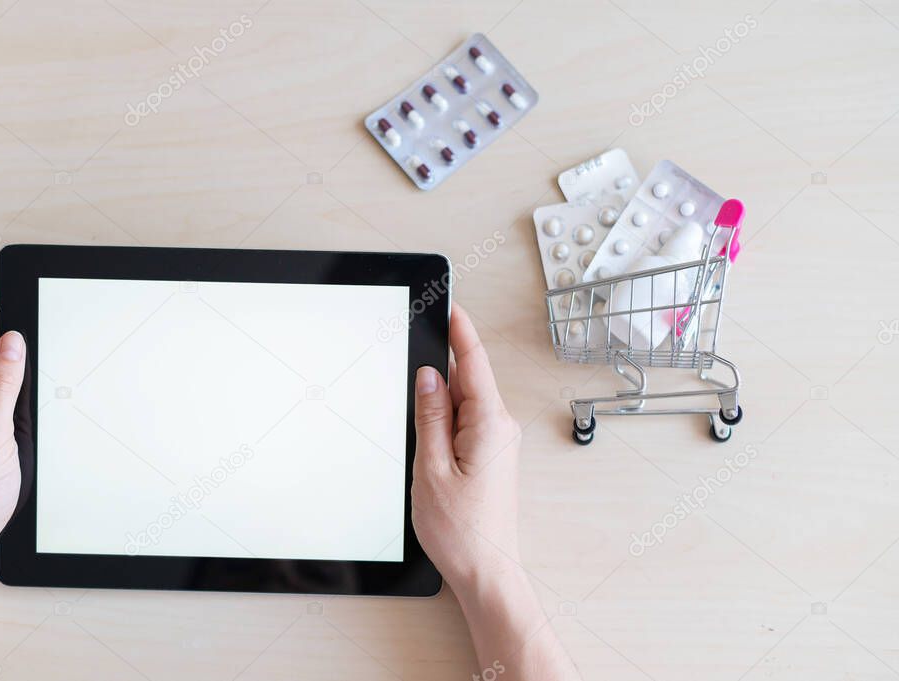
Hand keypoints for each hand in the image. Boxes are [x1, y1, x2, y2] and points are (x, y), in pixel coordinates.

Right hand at [411, 303, 522, 595]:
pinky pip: (468, 422)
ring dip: (441, 400)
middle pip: (467, 380)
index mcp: (489, 425)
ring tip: (420, 422)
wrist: (487, 572)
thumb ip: (430, 416)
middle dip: (441, 368)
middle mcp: (501, 428)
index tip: (450, 304)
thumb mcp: (432, 468)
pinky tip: (431, 436)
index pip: (472, 363)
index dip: (459, 330)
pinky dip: (447, 418)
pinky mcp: (493, 456)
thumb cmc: (462, 531)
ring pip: (465, 403)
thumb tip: (428, 376)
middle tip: (415, 359)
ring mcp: (499, 442)